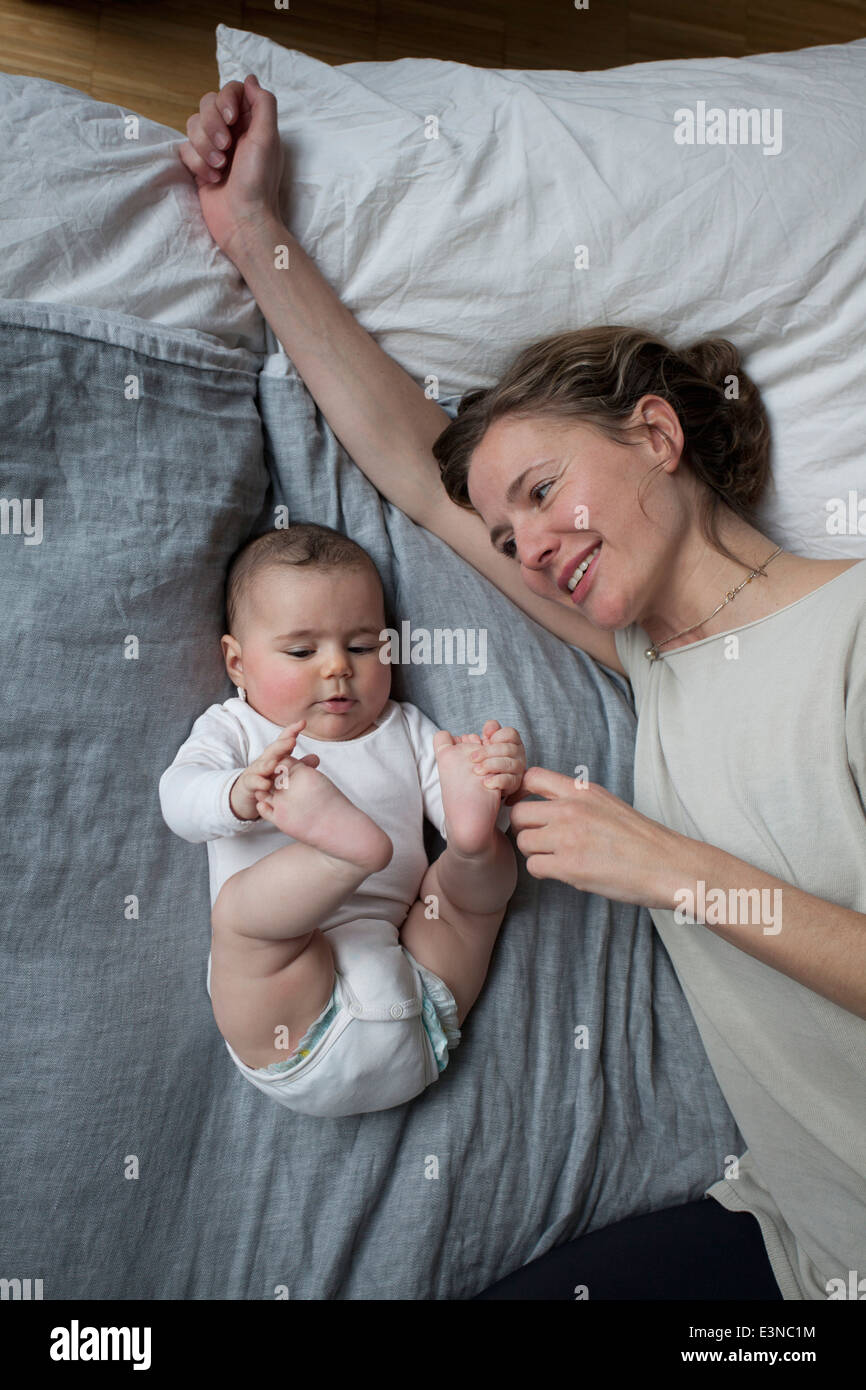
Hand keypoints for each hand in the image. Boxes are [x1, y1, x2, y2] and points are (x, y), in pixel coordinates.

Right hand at [178, 74, 284, 261]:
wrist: (243, 220)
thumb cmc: (258, 182)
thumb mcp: (268, 138)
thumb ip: (263, 103)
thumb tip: (250, 78)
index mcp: (252, 122)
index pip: (231, 90)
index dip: (226, 100)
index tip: (232, 119)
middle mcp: (232, 131)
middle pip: (207, 103)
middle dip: (212, 125)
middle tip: (226, 149)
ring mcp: (214, 147)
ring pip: (193, 125)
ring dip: (204, 147)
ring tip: (220, 168)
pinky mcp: (198, 164)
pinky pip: (185, 148)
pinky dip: (197, 163)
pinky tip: (212, 179)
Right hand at [229, 720, 318, 821]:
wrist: (246, 794)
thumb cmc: (268, 780)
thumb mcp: (283, 773)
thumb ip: (299, 766)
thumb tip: (316, 757)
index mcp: (275, 755)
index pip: (284, 741)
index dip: (292, 731)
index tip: (303, 722)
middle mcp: (265, 760)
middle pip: (273, 750)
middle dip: (281, 745)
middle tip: (292, 740)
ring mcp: (255, 771)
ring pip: (261, 766)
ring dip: (268, 764)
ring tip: (275, 763)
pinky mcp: (248, 784)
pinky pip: (253, 783)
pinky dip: (259, 783)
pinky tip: (266, 785)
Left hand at [468, 720, 526, 804]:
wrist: (488, 780)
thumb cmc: (488, 758)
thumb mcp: (488, 742)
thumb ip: (490, 730)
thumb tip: (488, 729)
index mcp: (513, 741)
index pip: (510, 733)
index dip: (497, 735)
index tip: (485, 738)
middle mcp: (518, 754)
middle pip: (507, 749)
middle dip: (487, 752)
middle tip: (472, 758)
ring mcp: (518, 769)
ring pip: (508, 764)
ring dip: (490, 766)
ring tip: (477, 770)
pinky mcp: (515, 783)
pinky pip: (508, 780)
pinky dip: (496, 780)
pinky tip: (486, 782)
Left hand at [508, 766, 679, 906]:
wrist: (668, 865)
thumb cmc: (641, 839)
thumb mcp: (607, 804)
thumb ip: (576, 800)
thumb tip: (544, 807)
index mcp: (582, 791)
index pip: (531, 777)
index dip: (520, 793)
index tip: (525, 807)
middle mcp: (571, 809)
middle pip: (517, 813)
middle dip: (523, 829)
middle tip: (539, 840)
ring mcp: (568, 837)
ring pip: (522, 842)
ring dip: (534, 852)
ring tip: (555, 858)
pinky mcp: (569, 866)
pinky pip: (534, 866)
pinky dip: (543, 871)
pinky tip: (562, 871)